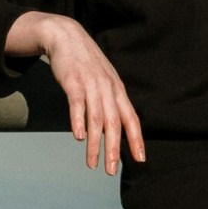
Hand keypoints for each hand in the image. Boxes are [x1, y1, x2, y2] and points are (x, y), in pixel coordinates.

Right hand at [6, 11, 144, 174]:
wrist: (67, 37)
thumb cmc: (87, 65)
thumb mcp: (105, 82)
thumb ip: (110, 104)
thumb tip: (114, 130)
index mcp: (118, 91)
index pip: (131, 119)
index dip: (136, 140)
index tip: (140, 160)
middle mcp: (108, 89)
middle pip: (114, 123)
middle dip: (114, 149)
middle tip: (111, 171)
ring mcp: (91, 85)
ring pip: (96, 119)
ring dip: (95, 144)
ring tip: (92, 164)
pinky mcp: (73, 82)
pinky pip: (77, 104)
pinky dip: (78, 120)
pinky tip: (79, 137)